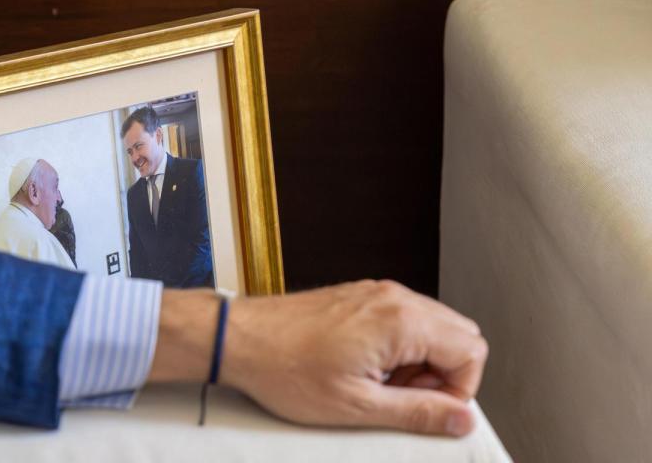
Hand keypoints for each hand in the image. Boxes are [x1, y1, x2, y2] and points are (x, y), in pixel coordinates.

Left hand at [221, 280, 487, 435]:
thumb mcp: (357, 407)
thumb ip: (417, 412)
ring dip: (419, 362)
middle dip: (443, 374)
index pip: (472, 351)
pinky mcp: (359, 297)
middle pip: (458, 334)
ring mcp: (375, 294)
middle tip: (404, 398)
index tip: (429, 410)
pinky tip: (364, 369)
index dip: (458, 390)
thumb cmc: (285, 368)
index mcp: (401, 321)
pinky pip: (401, 320)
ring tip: (378, 385)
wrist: (240, 339)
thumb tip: (459, 419)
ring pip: (431, 327)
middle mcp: (393, 298)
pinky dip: (397, 347)